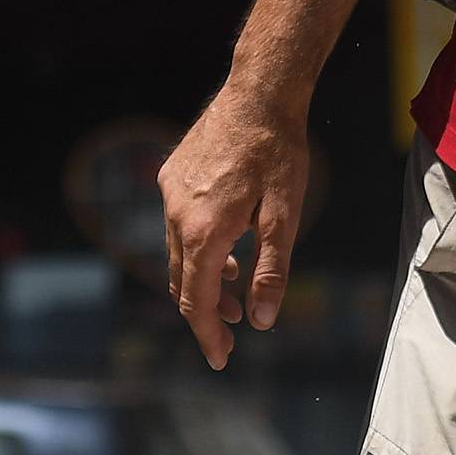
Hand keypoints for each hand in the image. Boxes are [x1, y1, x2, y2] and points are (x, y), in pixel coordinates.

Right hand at [158, 84, 310, 368]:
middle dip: (206, 315)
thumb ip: (273, 269)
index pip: (198, 300)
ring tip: (235, 301)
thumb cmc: (280, 153)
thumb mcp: (286, 215)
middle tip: (232, 337)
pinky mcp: (170, 177)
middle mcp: (176, 216)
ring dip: (205, 281)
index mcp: (204, 231)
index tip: (221, 360)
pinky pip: (178, 226)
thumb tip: (264, 319)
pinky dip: (199, 249)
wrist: (258, 94)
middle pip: (183, 282)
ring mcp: (169, 195)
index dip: (208, 335)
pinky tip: (226, 254)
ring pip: (179, 255)